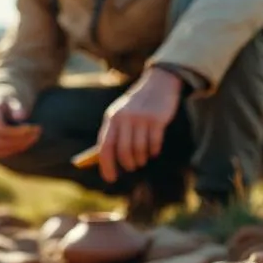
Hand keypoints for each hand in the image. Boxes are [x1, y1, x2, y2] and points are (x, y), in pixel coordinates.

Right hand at [0, 95, 40, 159]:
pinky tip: (26, 142)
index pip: (0, 129)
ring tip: (34, 136)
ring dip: (19, 145)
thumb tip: (21, 116)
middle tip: (37, 131)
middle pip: (0, 140)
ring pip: (0, 149)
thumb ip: (17, 106)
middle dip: (21, 139)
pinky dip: (14, 149)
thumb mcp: (13, 99)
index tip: (31, 127)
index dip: (16, 132)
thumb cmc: (6, 102)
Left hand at [96, 68, 182, 182]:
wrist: (158, 84)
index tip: (110, 178)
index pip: (105, 147)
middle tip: (132, 167)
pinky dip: (153, 152)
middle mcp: (125, 118)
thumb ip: (113, 135)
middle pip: (123, 151)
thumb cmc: (136, 106)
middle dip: (128, 164)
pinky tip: (153, 151)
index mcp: (112, 118)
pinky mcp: (157, 120)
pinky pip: (154, 144)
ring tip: (142, 159)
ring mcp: (141, 118)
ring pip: (139, 150)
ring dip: (141, 159)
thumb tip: (105, 162)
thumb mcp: (121, 115)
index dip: (106, 165)